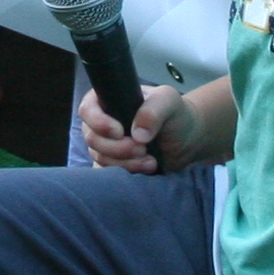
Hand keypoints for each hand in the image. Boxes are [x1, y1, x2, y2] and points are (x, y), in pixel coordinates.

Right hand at [80, 81, 194, 173]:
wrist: (186, 140)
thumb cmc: (175, 113)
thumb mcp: (169, 101)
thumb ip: (153, 111)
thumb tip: (137, 135)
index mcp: (108, 101)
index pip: (87, 109)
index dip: (98, 122)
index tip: (119, 131)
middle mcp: (102, 123)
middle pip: (92, 138)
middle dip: (116, 147)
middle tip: (142, 148)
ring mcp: (106, 146)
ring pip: (100, 158)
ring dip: (125, 163)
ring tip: (150, 161)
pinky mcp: (114, 164)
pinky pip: (107, 173)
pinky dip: (126, 173)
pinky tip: (146, 170)